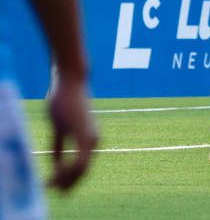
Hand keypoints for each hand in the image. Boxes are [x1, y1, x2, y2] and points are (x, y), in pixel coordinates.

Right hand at [47, 76, 97, 190]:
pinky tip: (55, 174)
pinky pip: (79, 162)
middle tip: (54, 191)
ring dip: (66, 180)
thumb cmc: (65, 102)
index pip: (83, 167)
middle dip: (68, 183)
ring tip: (51, 185)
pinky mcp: (85, 135)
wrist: (72, 82)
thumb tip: (56, 163)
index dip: (70, 178)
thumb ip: (60, 145)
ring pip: (82, 169)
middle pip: (83, 172)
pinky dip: (67, 171)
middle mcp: (94, 140)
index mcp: (90, 139)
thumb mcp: (60, 128)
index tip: (56, 186)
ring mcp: (91, 138)